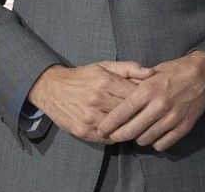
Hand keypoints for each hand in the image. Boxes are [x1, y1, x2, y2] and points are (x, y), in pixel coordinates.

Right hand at [27, 61, 154, 142]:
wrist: (52, 88)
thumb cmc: (84, 76)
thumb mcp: (106, 66)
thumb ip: (130, 68)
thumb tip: (151, 73)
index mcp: (105, 81)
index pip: (135, 94)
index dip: (146, 98)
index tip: (151, 100)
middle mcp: (97, 100)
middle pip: (129, 112)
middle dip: (140, 114)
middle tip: (148, 114)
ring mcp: (89, 118)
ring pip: (119, 128)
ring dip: (129, 127)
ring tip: (136, 123)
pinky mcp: (82, 131)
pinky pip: (107, 138)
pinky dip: (116, 135)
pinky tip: (120, 129)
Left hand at [97, 51, 204, 150]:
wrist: (204, 73)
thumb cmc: (175, 71)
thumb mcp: (153, 72)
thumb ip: (136, 86)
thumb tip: (117, 99)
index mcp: (149, 90)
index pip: (121, 113)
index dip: (108, 124)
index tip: (102, 129)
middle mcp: (159, 106)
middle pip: (130, 131)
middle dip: (118, 136)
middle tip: (114, 135)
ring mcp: (172, 118)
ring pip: (144, 140)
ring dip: (138, 138)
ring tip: (137, 131)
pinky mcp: (183, 127)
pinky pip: (161, 144)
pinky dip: (155, 142)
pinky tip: (154, 134)